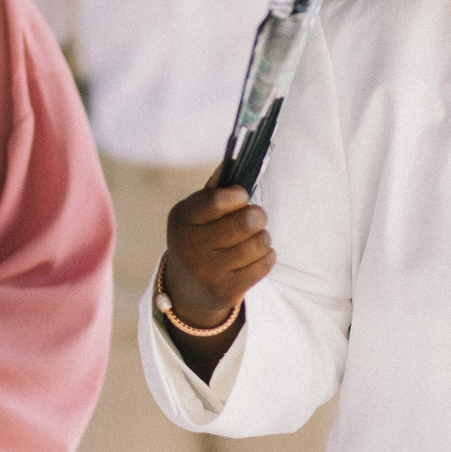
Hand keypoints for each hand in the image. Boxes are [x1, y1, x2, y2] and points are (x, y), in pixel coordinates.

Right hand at [163, 185, 274, 328]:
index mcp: (182, 220)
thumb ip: (215, 189)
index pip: (217, 200)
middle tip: (256, 218)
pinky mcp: (226, 291)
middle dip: (258, 216)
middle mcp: (191, 247)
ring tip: (256, 238)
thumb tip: (234, 159)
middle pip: (246, 221)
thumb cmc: (199, 238)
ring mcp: (208, 272)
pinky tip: (258, 256)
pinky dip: (267, 257)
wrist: (187, 289)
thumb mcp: (196, 214)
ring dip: (264, 238)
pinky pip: (264, 265)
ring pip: (259, 243)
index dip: (238, 195)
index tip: (242, 196)